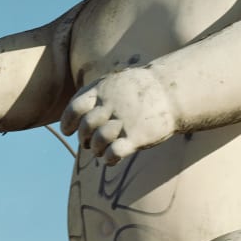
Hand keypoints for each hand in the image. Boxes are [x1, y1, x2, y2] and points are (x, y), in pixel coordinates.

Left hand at [61, 67, 176, 162]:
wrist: (173, 92)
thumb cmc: (140, 89)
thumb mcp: (115, 82)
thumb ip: (94, 93)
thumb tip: (73, 112)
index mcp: (103, 90)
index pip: (75, 107)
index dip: (68, 121)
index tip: (67, 130)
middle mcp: (112, 105)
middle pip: (86, 126)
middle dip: (82, 138)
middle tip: (86, 143)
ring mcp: (125, 120)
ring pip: (98, 140)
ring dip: (95, 149)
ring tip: (98, 151)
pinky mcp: (138, 136)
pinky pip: (115, 152)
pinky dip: (108, 158)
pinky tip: (111, 159)